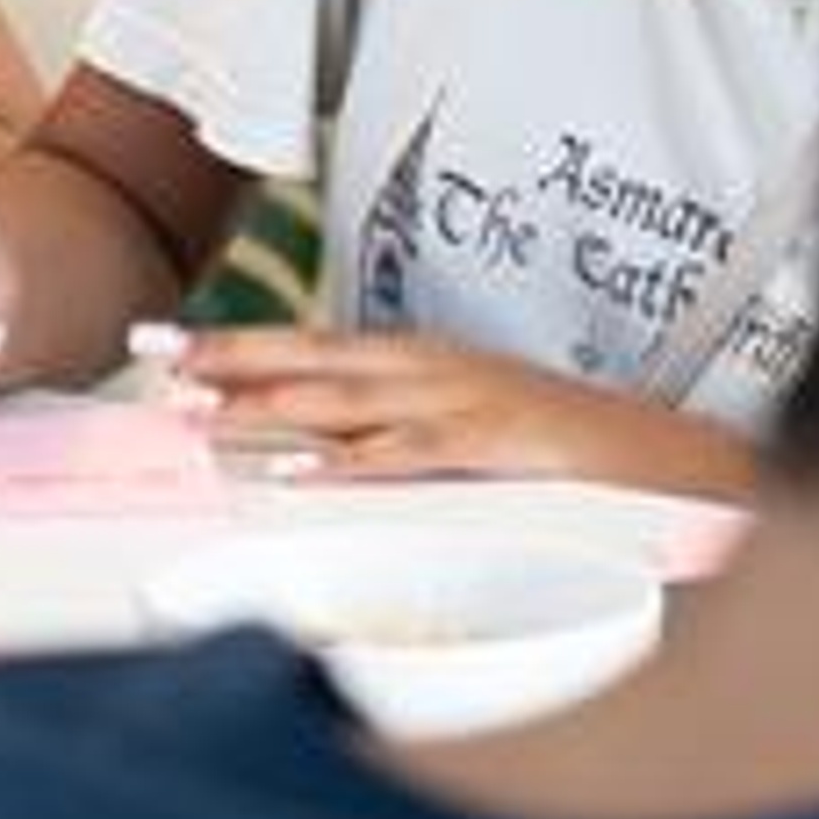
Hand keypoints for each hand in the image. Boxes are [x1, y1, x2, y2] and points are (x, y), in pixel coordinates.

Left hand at [172, 326, 719, 484]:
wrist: (668, 452)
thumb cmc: (559, 444)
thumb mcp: (458, 424)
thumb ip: (384, 429)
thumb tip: (304, 446)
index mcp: (413, 362)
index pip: (304, 346)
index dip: (229, 345)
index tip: (156, 344)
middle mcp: (426, 369)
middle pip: (308, 355)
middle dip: (224, 355)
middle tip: (149, 356)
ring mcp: (460, 401)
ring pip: (344, 398)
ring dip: (265, 404)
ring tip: (197, 412)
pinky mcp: (495, 444)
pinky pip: (407, 453)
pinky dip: (346, 461)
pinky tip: (293, 473)